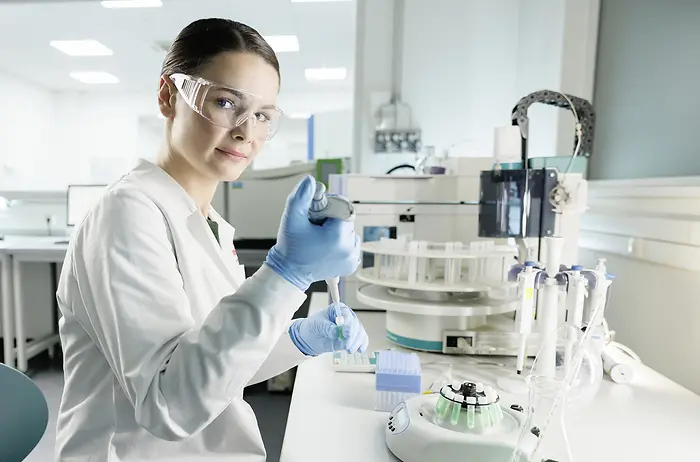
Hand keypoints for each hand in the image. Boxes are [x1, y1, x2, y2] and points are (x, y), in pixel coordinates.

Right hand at [265, 176, 359, 290]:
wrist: (290, 272)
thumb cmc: (290, 247)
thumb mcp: (292, 218)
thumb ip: (300, 197)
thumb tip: (311, 181)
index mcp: (338, 236)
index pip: (342, 208)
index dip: (328, 209)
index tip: (316, 218)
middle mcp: (350, 249)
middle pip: (346, 220)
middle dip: (333, 221)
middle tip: (316, 229)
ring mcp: (352, 258)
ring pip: (350, 232)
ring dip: (338, 232)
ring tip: (321, 240)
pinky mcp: (351, 265)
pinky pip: (351, 245)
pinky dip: (342, 243)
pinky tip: (327, 247)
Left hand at [289, 303, 368, 356]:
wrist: (309, 338)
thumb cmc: (313, 326)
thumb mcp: (318, 324)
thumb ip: (327, 327)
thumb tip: (336, 332)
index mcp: (338, 309)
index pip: (347, 314)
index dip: (348, 324)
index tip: (346, 333)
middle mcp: (346, 318)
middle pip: (355, 324)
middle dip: (353, 336)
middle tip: (347, 344)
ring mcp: (349, 328)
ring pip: (359, 333)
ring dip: (356, 342)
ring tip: (350, 350)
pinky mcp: (350, 338)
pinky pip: (360, 340)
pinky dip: (361, 345)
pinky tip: (360, 349)